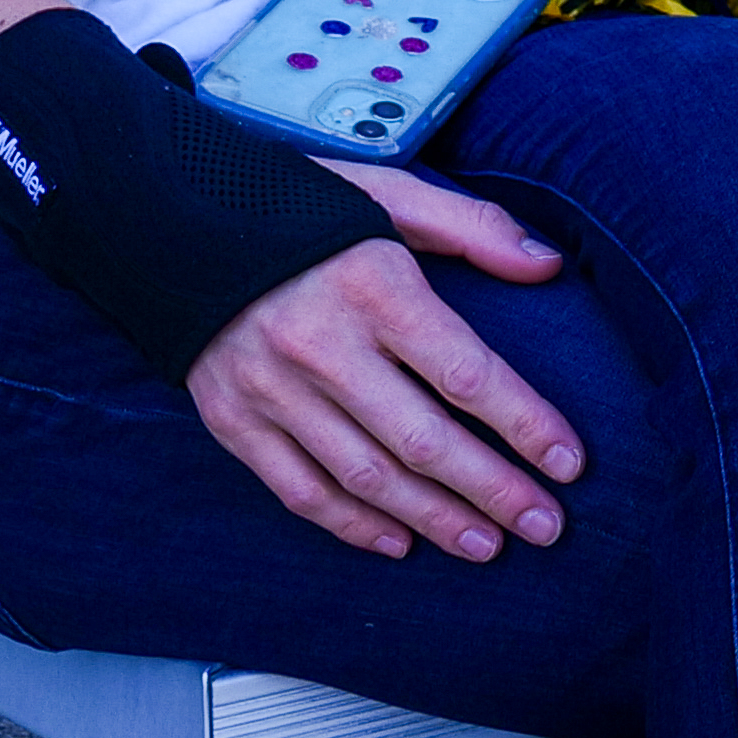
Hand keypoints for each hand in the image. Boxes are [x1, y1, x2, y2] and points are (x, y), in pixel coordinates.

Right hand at [181, 165, 583, 562]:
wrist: (166, 219)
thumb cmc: (297, 206)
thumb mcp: (389, 192)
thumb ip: (472, 229)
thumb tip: (545, 266)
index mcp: (372, 287)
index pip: (466, 373)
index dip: (525, 424)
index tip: (571, 462)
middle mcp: (323, 347)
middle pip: (424, 439)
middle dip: (494, 489)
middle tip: (547, 526)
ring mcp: (273, 392)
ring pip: (367, 477)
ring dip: (434, 519)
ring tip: (488, 545)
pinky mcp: (234, 422)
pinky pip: (301, 490)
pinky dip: (352, 526)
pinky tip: (399, 543)